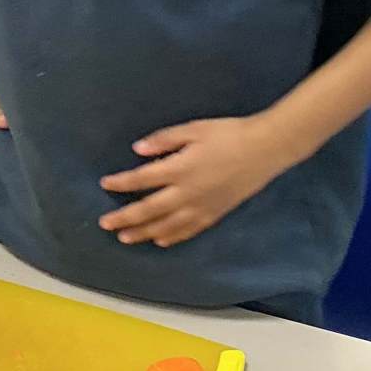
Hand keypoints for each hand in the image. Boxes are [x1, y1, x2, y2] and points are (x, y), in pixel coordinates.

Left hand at [98, 117, 297, 248]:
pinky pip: (188, 230)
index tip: (105, 185)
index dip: (121, 183)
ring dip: (142, 232)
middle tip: (105, 223)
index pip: (142, 179)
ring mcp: (201, 207)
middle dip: (124, 218)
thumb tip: (138, 150)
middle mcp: (187, 192)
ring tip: (124, 238)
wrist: (265, 149)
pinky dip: (171, 237)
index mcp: (179, 168)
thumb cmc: (228, 134)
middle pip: (148, 209)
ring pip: (166, 225)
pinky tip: (159, 240)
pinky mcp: (215, 214)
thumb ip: (164, 140)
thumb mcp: (194, 129)